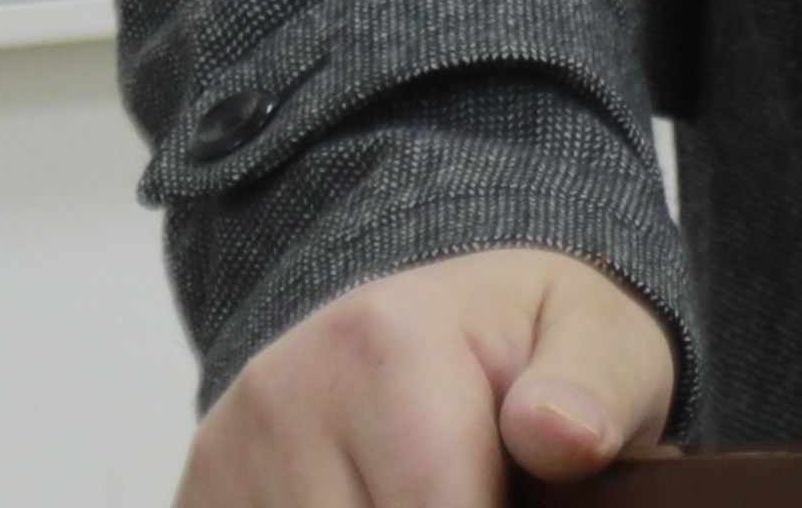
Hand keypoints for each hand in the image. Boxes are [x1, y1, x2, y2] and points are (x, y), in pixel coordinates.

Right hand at [177, 244, 676, 506]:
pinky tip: (369, 499)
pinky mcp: (200, 493)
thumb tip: (565, 436)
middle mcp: (285, 390)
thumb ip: (593, 389)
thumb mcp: (601, 340)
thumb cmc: (531, 341)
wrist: (447, 313)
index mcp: (386, 341)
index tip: (516, 504)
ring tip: (430, 488)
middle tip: (481, 487)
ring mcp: (227, 449)